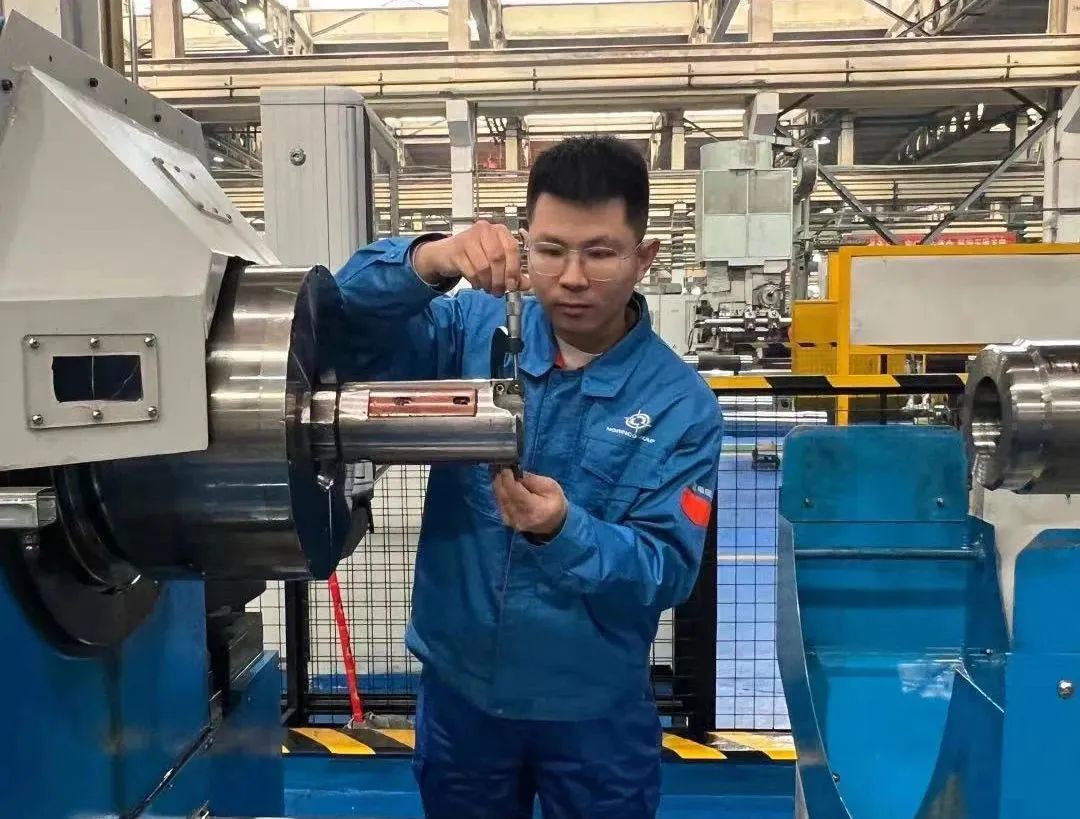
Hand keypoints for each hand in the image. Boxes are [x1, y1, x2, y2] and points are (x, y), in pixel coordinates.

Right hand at [412, 220, 529, 295]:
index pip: (512, 248)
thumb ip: (513, 273)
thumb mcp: (496, 263)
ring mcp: (469, 237)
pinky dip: (476, 282)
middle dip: (500, 279)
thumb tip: (527, 285)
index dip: (513, 270)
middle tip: (499, 292)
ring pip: (484, 266)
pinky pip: (470, 271)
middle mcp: (485, 229)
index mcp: (499, 230)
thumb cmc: (476, 256)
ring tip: (487, 288)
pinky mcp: (456, 249)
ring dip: (487, 282)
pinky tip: (477, 283)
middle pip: (497, 258)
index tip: (513, 286)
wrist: (446, 254)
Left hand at [492, 470, 567, 539]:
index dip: (508, 478)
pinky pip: (499, 503)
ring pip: (499, 499)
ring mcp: (512, 521)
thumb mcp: (550, 486)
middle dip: (500, 479)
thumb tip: (514, 471)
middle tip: (500, 466)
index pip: (515, 492)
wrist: (553, 522)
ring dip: (498, 484)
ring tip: (499, 471)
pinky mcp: (507, 520)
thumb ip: (531, 479)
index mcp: (534, 509)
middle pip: (504, 495)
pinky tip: (501, 482)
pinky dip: (499, 492)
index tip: (505, 466)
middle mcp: (520, 518)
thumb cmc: (554, 502)